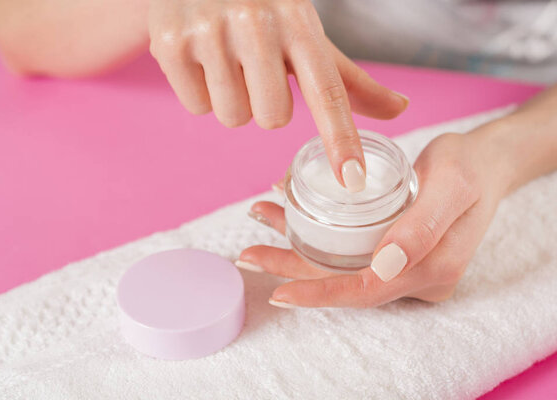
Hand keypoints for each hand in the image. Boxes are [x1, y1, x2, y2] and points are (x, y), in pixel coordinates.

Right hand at [148, 0, 408, 189]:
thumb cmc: (263, 8)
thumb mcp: (305, 33)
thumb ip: (348, 79)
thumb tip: (398, 111)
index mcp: (299, 22)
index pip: (328, 91)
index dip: (342, 140)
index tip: (353, 181)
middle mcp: (256, 23)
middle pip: (272, 119)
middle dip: (266, 106)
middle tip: (256, 69)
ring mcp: (210, 31)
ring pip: (232, 117)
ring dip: (233, 100)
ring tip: (227, 59)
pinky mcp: (170, 42)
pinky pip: (196, 106)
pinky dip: (200, 92)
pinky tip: (201, 58)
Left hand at [237, 131, 507, 307]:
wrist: (484, 163)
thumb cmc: (470, 167)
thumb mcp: (451, 186)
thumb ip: (422, 226)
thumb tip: (385, 266)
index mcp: (430, 271)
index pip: (365, 292)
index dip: (319, 294)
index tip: (277, 292)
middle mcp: (413, 277)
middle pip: (342, 281)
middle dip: (292, 267)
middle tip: (248, 251)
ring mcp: (402, 265)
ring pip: (339, 264)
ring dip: (296, 244)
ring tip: (262, 216)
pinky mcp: (392, 250)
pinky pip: (347, 248)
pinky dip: (316, 230)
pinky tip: (289, 206)